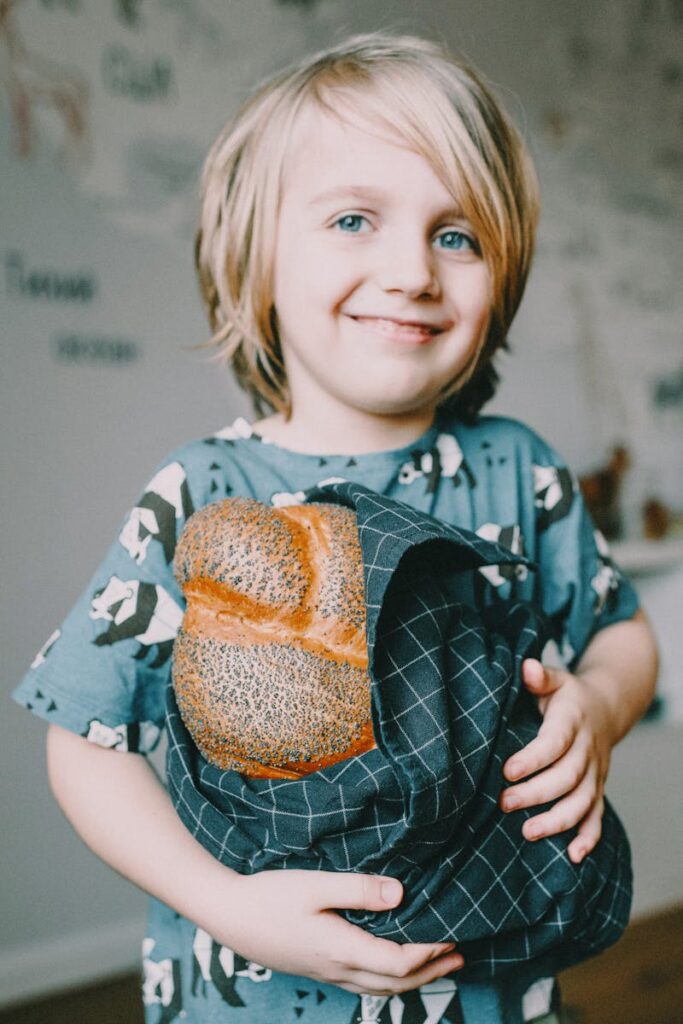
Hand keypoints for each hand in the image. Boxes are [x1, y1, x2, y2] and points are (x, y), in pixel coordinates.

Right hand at [221, 869, 463, 995]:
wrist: (229, 916)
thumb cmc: (270, 896)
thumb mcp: (314, 885)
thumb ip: (358, 889)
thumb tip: (401, 894)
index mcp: (342, 949)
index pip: (399, 962)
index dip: (429, 951)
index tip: (451, 931)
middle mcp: (338, 968)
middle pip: (396, 983)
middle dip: (431, 971)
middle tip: (459, 957)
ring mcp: (326, 972)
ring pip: (380, 987)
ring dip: (413, 978)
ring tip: (437, 965)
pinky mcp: (317, 968)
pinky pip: (364, 983)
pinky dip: (389, 978)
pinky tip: (389, 965)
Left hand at [500, 659, 615, 863]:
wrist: (605, 708)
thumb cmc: (567, 696)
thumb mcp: (555, 679)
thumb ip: (539, 676)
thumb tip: (526, 667)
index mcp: (573, 720)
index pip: (555, 742)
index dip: (533, 758)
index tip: (507, 770)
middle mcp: (588, 749)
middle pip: (567, 776)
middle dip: (537, 793)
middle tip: (504, 803)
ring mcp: (596, 772)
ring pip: (582, 801)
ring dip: (557, 820)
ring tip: (527, 833)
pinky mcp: (598, 788)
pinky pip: (597, 816)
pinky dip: (589, 837)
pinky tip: (573, 856)